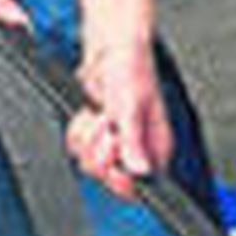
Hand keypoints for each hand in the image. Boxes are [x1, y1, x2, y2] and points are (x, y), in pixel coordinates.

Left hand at [66, 40, 173, 198]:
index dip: (120, 177)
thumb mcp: (130, 108)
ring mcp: (116, 144)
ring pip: (90, 163)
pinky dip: (77, 130)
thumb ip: (133, 142)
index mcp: (157, 149)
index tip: (113, 152)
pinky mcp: (97, 135)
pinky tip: (89, 114)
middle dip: (100, 150)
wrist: (110, 50)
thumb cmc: (131, 71)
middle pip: (109, 177)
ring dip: (87, 137)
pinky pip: (78, 148)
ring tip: (99, 115)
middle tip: (107, 126)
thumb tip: (140, 171)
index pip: (140, 186)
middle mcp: (138, 150)